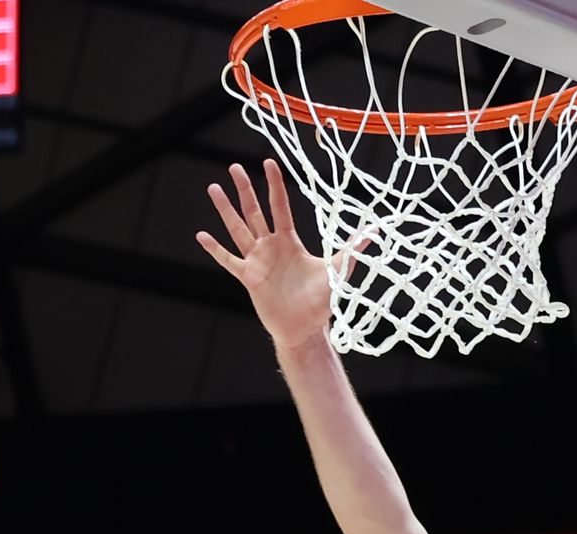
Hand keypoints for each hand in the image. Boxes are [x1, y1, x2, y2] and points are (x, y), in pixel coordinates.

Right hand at [197, 160, 356, 351]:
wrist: (304, 328)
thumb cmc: (320, 301)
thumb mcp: (338, 271)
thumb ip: (353, 250)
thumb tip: (375, 232)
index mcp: (289, 241)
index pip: (280, 207)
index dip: (275, 185)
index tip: (268, 162)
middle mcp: (270, 247)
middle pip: (254, 211)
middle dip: (245, 189)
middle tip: (234, 166)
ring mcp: (257, 261)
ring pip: (238, 229)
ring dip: (226, 209)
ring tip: (213, 188)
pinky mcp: (249, 278)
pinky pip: (229, 260)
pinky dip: (215, 249)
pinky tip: (201, 235)